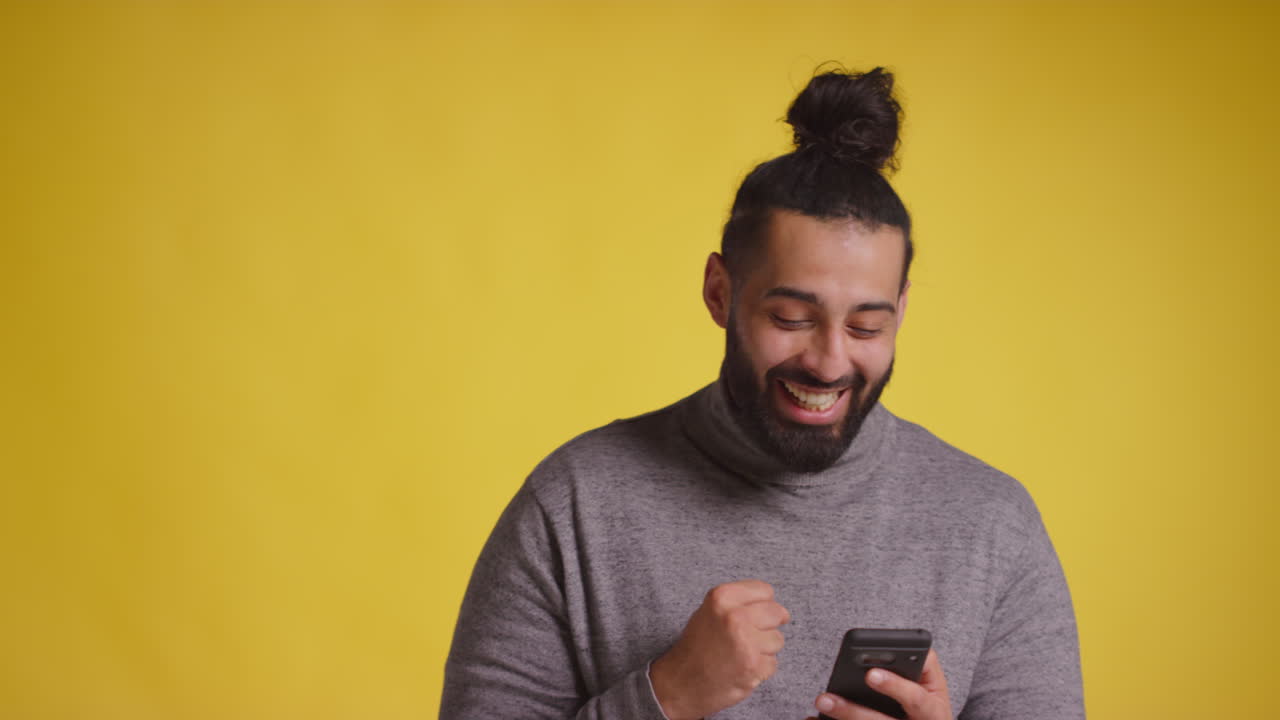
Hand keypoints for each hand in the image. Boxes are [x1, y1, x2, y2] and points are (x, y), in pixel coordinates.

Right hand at [649, 579, 790, 719]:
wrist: (681, 683)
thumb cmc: (696, 646)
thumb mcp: (709, 611)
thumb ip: (738, 603)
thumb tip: (774, 606)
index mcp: (722, 597)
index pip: (765, 591)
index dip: (763, 604)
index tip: (756, 614)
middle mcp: (735, 616)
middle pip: (777, 613)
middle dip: (769, 625)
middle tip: (750, 636)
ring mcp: (746, 642)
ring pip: (777, 640)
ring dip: (764, 649)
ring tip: (740, 654)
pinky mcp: (754, 666)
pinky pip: (773, 663)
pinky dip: (760, 669)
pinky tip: (741, 669)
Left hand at [809, 649, 951, 719]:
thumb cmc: (929, 703)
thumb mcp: (935, 684)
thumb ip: (923, 662)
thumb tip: (899, 645)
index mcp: (932, 712)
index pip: (915, 699)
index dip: (894, 686)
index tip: (870, 674)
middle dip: (852, 711)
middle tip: (826, 697)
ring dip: (841, 717)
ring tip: (821, 702)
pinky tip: (814, 719)